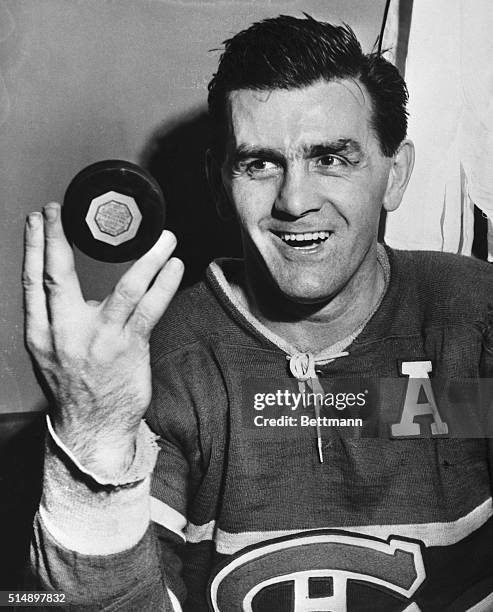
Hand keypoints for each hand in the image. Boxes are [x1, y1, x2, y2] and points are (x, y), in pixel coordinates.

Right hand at [23, 203, 183, 476]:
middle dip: (57, 239)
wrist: (92, 427)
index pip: (32, 281)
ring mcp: (101, 341)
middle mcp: (66, 334)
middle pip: (59, 277)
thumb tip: (66, 280)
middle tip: (61, 210)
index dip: (33, 246)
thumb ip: (54, 317)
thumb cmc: (75, 385)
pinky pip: (151, 310)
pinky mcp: (130, 349)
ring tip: (163, 238)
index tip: (37, 219)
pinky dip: (164, 284)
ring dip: (147, 259)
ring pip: (125, 290)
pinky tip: (173, 266)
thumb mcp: (51, 351)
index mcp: (41, 333)